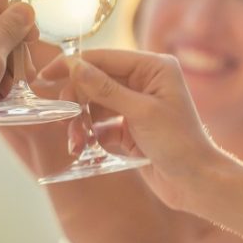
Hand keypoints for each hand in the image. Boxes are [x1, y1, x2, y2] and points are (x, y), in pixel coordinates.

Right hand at [43, 49, 227, 209]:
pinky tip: (84, 147)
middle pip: (95, 81)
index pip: (104, 58)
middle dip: (78, 101)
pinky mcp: (129, 127)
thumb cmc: (179, 144)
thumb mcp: (141, 113)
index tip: (46, 74)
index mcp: (153, 67)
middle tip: (65, 120)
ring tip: (76, 142)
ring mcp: (135, 104)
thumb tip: (75, 66)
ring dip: (81, 122)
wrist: (197, 184)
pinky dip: (90, 134)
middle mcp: (144, 81)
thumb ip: (105, 89)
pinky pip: (100, 124)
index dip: (74, 65)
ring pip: (94, 104)